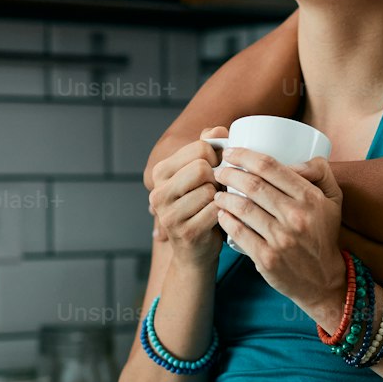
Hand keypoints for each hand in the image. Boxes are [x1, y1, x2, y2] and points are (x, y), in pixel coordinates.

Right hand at [147, 128, 225, 268]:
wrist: (196, 251)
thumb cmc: (203, 206)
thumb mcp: (204, 173)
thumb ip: (210, 147)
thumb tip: (219, 131)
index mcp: (161, 171)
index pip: (200, 147)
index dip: (217, 157)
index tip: (217, 170)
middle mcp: (159, 192)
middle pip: (202, 167)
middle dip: (218, 178)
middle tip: (217, 190)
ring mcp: (169, 213)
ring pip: (210, 190)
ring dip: (221, 197)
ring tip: (216, 206)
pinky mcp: (184, 231)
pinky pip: (215, 210)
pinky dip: (224, 213)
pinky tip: (219, 219)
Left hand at [214, 149, 345, 326]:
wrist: (324, 280)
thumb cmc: (323, 234)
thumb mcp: (334, 199)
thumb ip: (320, 172)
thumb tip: (296, 158)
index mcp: (310, 198)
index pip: (271, 167)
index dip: (245, 156)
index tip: (231, 153)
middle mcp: (296, 217)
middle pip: (253, 185)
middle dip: (230, 174)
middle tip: (219, 172)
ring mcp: (281, 239)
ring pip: (243, 208)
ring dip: (224, 197)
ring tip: (218, 193)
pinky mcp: (267, 258)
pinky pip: (239, 233)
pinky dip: (226, 221)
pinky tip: (221, 214)